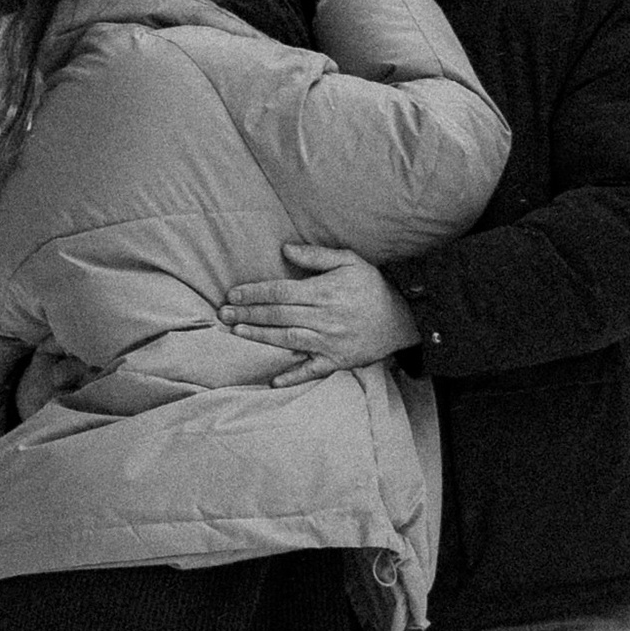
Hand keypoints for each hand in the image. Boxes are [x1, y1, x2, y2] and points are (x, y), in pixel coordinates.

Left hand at [219, 244, 420, 371]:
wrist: (406, 317)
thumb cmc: (373, 286)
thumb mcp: (349, 261)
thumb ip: (316, 256)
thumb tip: (285, 249)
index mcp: (323, 292)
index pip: (280, 292)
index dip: (254, 293)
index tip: (233, 294)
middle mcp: (323, 318)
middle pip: (277, 315)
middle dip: (248, 314)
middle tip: (223, 314)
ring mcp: (329, 341)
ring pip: (287, 340)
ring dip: (260, 337)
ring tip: (237, 333)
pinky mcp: (337, 360)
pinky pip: (312, 370)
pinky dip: (293, 376)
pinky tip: (273, 380)